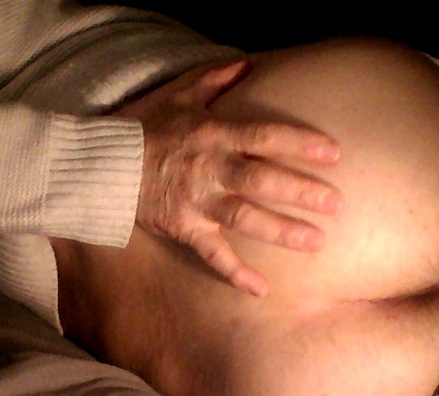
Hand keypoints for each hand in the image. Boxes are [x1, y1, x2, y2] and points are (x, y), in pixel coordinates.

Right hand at [113, 58, 342, 295]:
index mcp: (213, 135)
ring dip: (280, 230)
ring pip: (244, 217)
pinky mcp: (183, 228)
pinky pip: (212, 253)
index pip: (264, 137)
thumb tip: (248, 63)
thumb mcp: (179, 97)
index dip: (299, 144)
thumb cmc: (143, 129)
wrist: (102, 165)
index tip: (334, 153)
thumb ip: (215, 81)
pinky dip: (235, 272)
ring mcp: (197, 202)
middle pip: (262, 180)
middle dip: (300, 192)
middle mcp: (210, 169)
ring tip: (316, 242)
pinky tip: (261, 289)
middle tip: (337, 204)